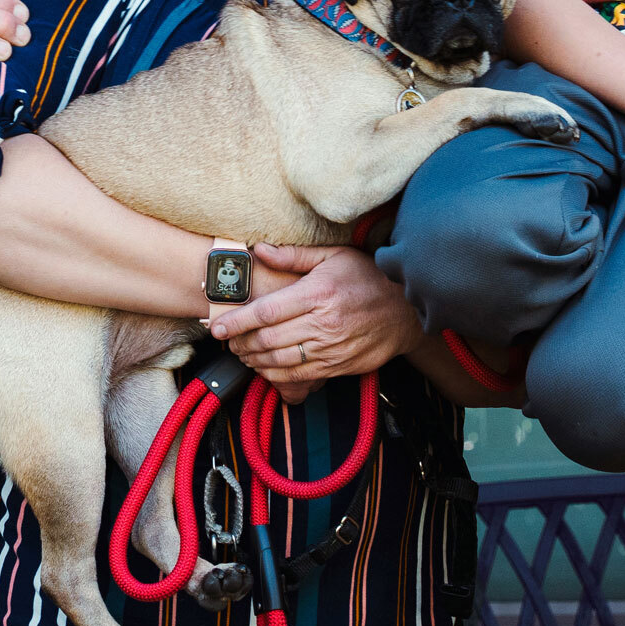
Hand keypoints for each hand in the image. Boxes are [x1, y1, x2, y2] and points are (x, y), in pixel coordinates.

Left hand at [206, 244, 426, 403]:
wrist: (408, 310)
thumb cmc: (368, 278)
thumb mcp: (334, 256)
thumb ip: (293, 256)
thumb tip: (258, 249)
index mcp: (317, 294)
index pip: (265, 312)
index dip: (236, 322)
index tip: (217, 327)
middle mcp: (322, 324)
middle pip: (267, 340)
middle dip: (240, 344)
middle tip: (228, 341)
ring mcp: (331, 348)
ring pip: (279, 361)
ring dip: (254, 360)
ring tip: (242, 354)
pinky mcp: (338, 366)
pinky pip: (299, 376)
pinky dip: (275, 374)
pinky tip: (265, 366)